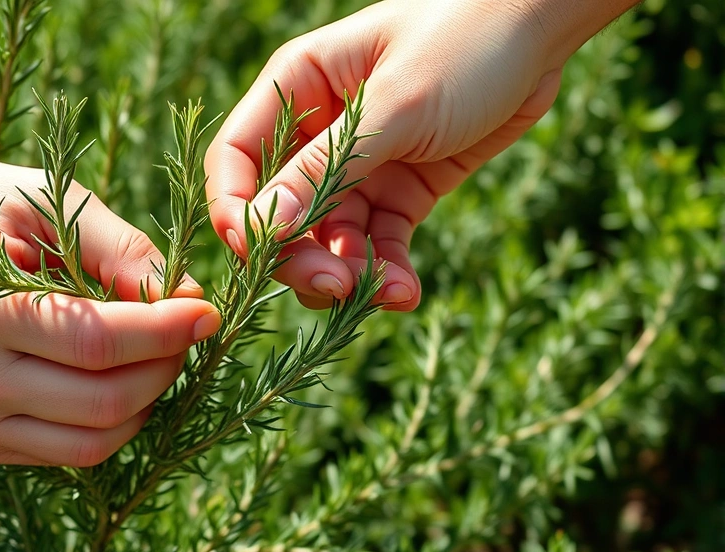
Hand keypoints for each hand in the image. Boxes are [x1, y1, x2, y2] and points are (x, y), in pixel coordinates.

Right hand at [0, 144, 220, 466]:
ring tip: (152, 349)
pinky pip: (66, 451)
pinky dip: (106, 419)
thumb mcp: (44, 199)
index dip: (167, 332)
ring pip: (93, 443)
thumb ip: (119, 248)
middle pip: (105, 403)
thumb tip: (185, 301)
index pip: (99, 344)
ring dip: (145, 401)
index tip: (207, 310)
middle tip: (184, 326)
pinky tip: (108, 371)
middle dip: (166, 366)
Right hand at [206, 0, 586, 310]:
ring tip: (389, 293)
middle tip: (332, 286)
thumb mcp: (395, 104)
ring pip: (331, 237)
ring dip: (351, 272)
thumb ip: (327, 166)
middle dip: (301, 255)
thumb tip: (265, 226)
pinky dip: (388, 271)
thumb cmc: (465, 41)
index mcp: (298, 88)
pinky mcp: (401, 190)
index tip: (256, 254)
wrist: (544, 29)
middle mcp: (319, 131)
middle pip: (282, 210)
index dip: (237, 210)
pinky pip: (380, 242)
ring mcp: (361, 165)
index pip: (237, 159)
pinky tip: (405, 292)